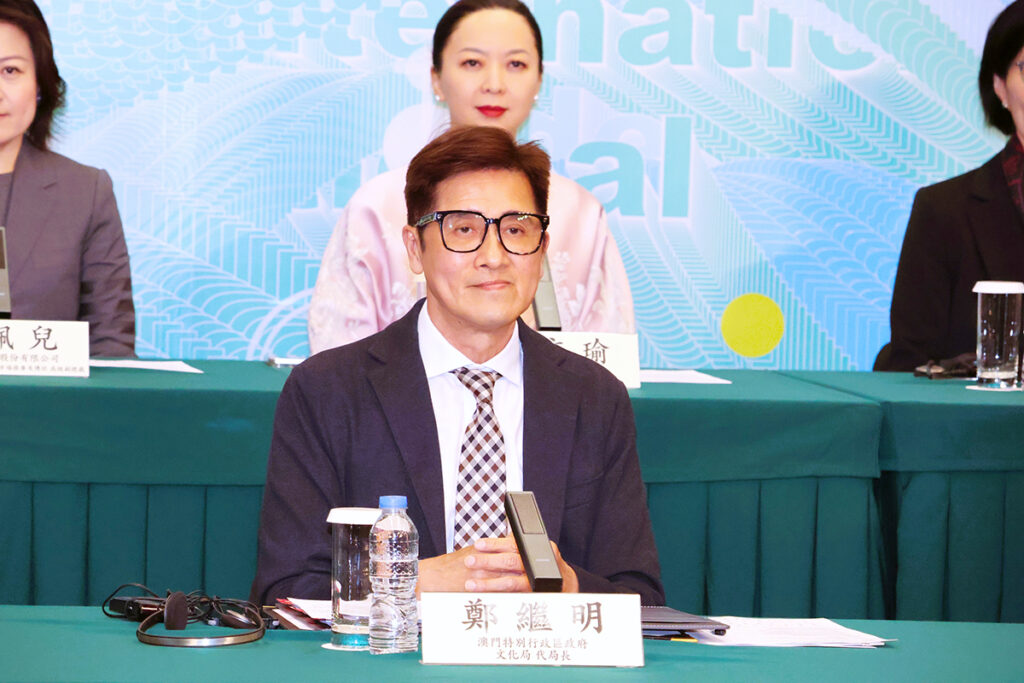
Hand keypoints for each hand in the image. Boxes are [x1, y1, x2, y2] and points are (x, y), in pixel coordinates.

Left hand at [417, 536, 578, 593]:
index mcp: (533, 548)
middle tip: (469, 561)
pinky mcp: (531, 597)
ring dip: (488, 583)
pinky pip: (512, 597)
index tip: (478, 544)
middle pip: (510, 562)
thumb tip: (502, 520)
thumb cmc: (541, 562)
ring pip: (510, 583)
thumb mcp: (531, 547)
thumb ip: (515, 540)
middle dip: (487, 562)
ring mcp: (534, 583)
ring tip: (470, 585)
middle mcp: (535, 564)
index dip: (494, 544)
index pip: (512, 544)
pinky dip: (497, 596)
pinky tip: (483, 597)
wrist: (562, 584)